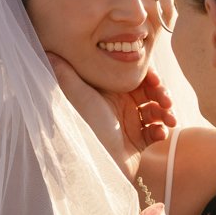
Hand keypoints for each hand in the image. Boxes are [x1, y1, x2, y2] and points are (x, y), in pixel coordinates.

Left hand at [47, 54, 176, 180]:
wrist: (99, 166)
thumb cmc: (88, 128)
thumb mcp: (78, 97)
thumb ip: (66, 72)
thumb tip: (45, 48)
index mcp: (109, 92)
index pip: (135, 76)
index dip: (149, 76)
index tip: (155, 81)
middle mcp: (120, 105)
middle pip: (150, 92)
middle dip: (162, 95)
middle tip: (166, 102)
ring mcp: (131, 123)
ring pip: (156, 110)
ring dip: (166, 113)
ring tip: (169, 120)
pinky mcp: (139, 141)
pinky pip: (156, 131)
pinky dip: (161, 131)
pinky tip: (159, 135)